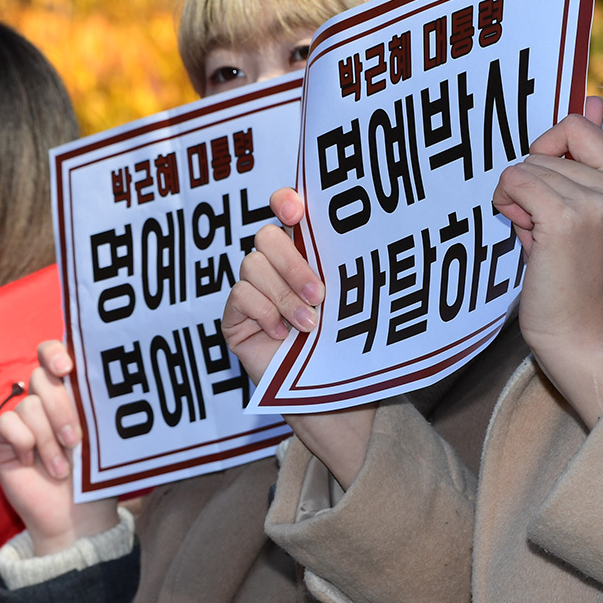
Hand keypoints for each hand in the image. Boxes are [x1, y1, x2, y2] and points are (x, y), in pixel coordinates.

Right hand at [0, 341, 119, 555]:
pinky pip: (8, 424)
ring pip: (29, 405)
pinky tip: (31, 463)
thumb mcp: (100, 437)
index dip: (54, 353)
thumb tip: (103, 376)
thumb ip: (94, 406)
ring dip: (48, 440)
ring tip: (61, 468)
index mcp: (68, 393)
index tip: (68, 368)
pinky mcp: (2, 440)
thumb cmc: (93, 476)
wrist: (76, 516)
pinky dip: (24, 444)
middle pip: (40, 377)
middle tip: (75, 441)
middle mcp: (42, 401)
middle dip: (61, 409)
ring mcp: (21, 420)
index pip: (52, 354)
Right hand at [223, 189, 373, 488]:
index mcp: (307, 254)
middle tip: (319, 294)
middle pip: (266, 235)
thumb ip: (346, 269)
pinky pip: (239, 296)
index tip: (297, 210)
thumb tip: (366, 236)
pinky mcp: (236, 320)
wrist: (336, 401)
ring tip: (309, 325)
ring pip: (252, 265)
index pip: (286, 210)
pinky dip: (263, 311)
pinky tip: (283, 335)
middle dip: (292, 262)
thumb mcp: (353, 302)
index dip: (286, 201)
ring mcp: (253, 293)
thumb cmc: (350, 349)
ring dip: (284, 294)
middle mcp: (276, 268)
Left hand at [491, 99, 602, 425]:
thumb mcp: (582, 210)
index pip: (575, 124)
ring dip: (516, 199)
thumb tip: (589, 99)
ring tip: (537, 236)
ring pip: (526, 166)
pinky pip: (515, 182)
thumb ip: (583, 157)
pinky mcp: (568, 218)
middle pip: (544, 146)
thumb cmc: (572, 276)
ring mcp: (598, 201)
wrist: (580, 334)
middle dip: (529, 182)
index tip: (541, 183)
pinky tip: (523, 233)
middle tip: (540, 224)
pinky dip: (507, 204)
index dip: (544, 149)